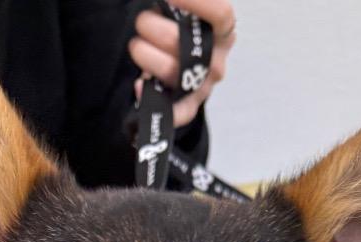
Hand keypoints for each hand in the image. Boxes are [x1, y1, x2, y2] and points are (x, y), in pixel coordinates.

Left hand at [129, 1, 235, 127]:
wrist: (185, 65)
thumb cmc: (184, 31)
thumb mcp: (187, 14)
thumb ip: (181, 6)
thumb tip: (165, 2)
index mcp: (222, 30)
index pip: (220, 14)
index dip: (196, 3)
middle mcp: (216, 59)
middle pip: (179, 41)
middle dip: (150, 25)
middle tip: (143, 22)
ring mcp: (203, 85)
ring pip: (168, 68)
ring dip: (142, 52)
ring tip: (138, 46)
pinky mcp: (189, 106)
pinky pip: (176, 111)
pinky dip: (152, 97)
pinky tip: (139, 86)